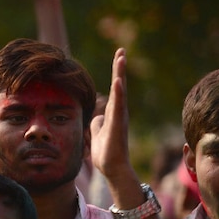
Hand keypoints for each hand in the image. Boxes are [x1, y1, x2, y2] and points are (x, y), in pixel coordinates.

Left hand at [90, 48, 135, 186]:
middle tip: (121, 50)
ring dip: (120, 75)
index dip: (116, 72)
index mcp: (113, 112)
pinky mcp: (117, 126)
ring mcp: (119, 118)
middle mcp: (118, 112)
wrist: (112, 168)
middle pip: (119, 85)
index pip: (114, 88)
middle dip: (119, 68)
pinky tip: (118, 82)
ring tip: (120, 58)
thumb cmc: (106, 152)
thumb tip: (97, 116)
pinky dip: (118, 94)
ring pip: (120, 92)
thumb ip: (98, 122)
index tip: (118, 55)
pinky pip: (118, 107)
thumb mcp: (98, 132)